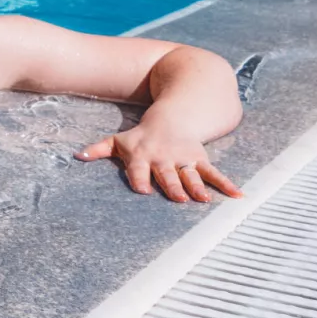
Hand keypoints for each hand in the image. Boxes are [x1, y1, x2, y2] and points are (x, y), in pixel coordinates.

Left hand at [77, 121, 241, 202]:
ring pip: (191, 175)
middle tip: (179, 198)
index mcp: (142, 156)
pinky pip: (214, 173)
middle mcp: (163, 159)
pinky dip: (227, 184)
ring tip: (205, 199)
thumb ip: (99, 149)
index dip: (139, 178)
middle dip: (173, 185)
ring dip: (198, 187)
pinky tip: (239, 196)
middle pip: (167, 175)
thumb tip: (78, 156)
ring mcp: (184, 159)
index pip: (138, 169)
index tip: (142, 190)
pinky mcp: (200, 160)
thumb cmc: (141, 136)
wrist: (172, 117)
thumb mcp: (119, 140)